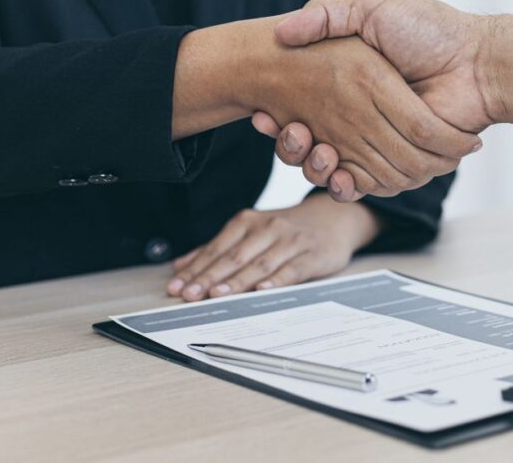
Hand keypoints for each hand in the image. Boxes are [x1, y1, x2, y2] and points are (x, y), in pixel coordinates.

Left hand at [167, 194, 381, 300]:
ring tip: (217, 294)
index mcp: (249, 222)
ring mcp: (291, 241)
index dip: (196, 268)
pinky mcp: (313, 255)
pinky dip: (276, 280)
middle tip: (190, 294)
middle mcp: (268, 228)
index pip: (217, 248)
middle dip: (210, 277)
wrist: (335, 217)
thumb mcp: (253, 231)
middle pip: (235, 256)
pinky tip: (262, 290)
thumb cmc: (288, 229)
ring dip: (237, 281)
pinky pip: (292, 269)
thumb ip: (218, 249)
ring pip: (260, 264)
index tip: (177, 286)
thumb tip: (180, 266)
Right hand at [252, 0, 512, 200]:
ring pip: (333, 168)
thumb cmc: (428, 29)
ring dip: (313, 165)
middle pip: (313, 145)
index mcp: (352, 86)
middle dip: (292, 145)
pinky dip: (347, 184)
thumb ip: (327, 15)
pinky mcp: (401, 163)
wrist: (477, 60)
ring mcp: (381, 141)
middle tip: (289, 132)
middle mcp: (362, 116)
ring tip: (308, 146)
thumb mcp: (371, 7)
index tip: (263, 114)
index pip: (303, 109)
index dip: (280, 118)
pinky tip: (335, 172)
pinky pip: (367, 183)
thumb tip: (281, 30)